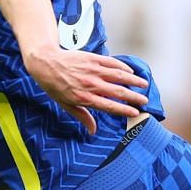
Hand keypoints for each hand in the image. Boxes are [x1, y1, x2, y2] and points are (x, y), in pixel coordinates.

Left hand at [24, 45, 147, 135]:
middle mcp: (91, 85)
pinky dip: (123, 67)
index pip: (110, 106)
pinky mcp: (93, 59)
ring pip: (119, 76)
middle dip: (134, 97)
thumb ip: (82, 116)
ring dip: (133, 80)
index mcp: (84, 98)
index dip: (124, 110)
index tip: (135, 113)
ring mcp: (93, 70)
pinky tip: (130, 72)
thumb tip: (93, 131)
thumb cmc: (54, 86)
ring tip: (144, 84)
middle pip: (118, 92)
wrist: (46, 62)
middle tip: (144, 100)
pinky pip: (112, 63)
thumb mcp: (65, 105)